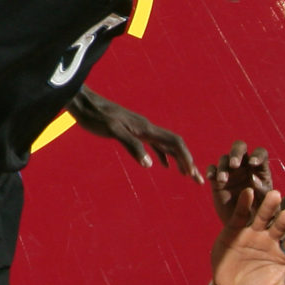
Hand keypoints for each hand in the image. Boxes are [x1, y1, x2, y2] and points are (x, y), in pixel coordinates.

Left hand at [68, 91, 193, 172]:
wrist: (84, 103)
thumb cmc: (96, 117)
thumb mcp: (113, 131)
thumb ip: (131, 145)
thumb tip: (150, 165)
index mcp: (146, 128)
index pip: (174, 142)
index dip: (186, 158)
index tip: (192, 174)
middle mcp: (147, 128)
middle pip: (175, 145)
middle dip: (189, 163)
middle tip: (199, 181)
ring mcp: (141, 130)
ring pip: (166, 146)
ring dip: (179, 161)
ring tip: (187, 175)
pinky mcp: (132, 131)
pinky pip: (155, 145)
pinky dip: (163, 156)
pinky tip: (163, 165)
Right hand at [205, 139, 272, 223]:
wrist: (246, 227)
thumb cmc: (263, 215)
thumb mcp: (269, 206)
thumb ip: (264, 192)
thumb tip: (253, 179)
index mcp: (260, 169)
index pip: (260, 153)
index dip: (257, 155)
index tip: (253, 164)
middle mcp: (245, 166)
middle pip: (240, 148)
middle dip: (236, 153)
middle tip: (234, 165)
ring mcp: (230, 171)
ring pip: (224, 158)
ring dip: (223, 166)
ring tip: (223, 180)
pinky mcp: (217, 180)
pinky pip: (212, 169)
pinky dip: (211, 171)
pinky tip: (210, 178)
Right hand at [211, 187, 284, 284]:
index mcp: (283, 255)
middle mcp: (271, 240)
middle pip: (280, 228)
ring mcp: (254, 233)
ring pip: (263, 218)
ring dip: (269, 207)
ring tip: (275, 195)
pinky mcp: (236, 228)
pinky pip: (241, 215)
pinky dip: (244, 204)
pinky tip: (248, 193)